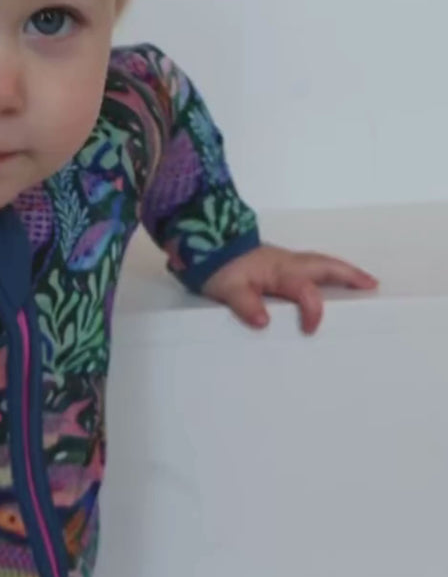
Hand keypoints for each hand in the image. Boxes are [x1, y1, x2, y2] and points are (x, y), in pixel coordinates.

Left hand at [201, 244, 378, 333]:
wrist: (205, 246)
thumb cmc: (218, 267)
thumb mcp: (227, 288)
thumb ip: (245, 304)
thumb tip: (264, 322)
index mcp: (279, 270)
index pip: (305, 291)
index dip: (312, 310)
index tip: (310, 330)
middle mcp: (287, 263)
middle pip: (325, 266)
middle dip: (349, 276)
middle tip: (372, 285)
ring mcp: (284, 261)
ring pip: (320, 264)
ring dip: (341, 272)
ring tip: (362, 283)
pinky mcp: (277, 263)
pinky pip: (309, 266)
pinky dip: (325, 272)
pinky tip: (328, 282)